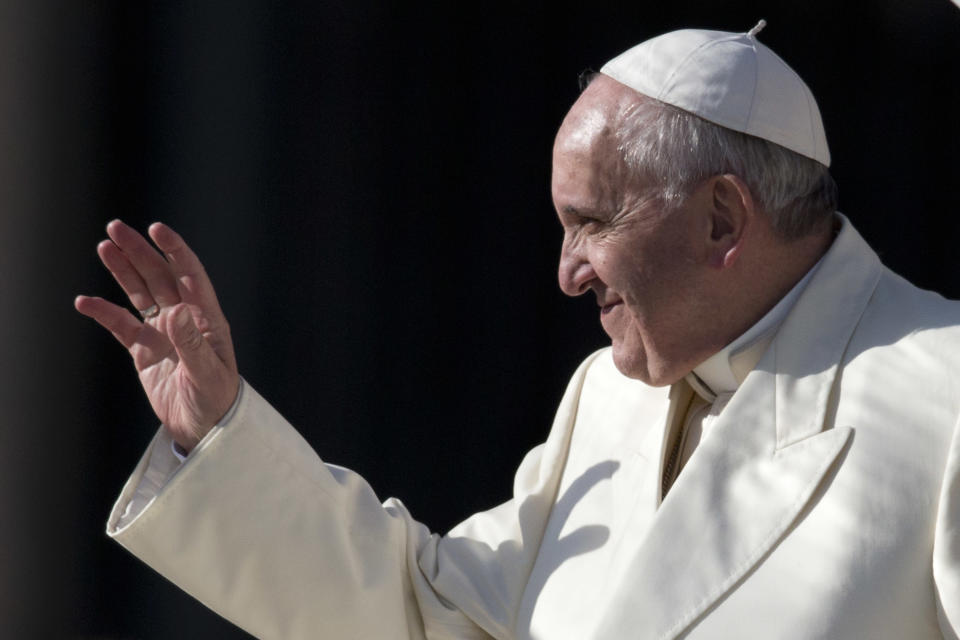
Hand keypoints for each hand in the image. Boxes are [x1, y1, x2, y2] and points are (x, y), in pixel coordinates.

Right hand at [75, 220, 239, 452]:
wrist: (204, 429)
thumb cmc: (216, 401)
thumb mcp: (207, 374)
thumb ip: (192, 343)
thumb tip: (177, 311)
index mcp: (207, 319)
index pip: (190, 275)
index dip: (175, 250)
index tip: (157, 229)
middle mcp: (185, 319)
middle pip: (160, 277)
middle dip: (140, 252)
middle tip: (116, 229)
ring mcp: (163, 333)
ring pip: (141, 294)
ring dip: (124, 271)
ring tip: (105, 247)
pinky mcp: (144, 351)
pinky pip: (122, 326)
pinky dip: (105, 313)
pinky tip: (86, 301)